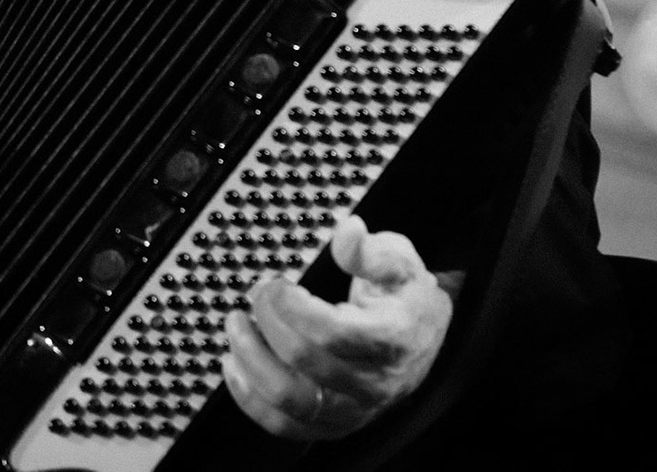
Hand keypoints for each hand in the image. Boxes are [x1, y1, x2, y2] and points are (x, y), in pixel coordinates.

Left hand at [222, 214, 454, 440]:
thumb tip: (348, 231)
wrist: (421, 339)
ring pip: (291, 400)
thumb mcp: (399, 261)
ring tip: (235, 327)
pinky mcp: (333, 425)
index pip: (333, 333)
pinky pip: (285, 425)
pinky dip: (250, 400)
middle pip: (305, 362)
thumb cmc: (404, 298)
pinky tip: (234, 367)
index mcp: (393, 339)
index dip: (293, 307)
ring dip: (251, 362)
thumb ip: (370, 250)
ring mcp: (354, 409)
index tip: (276, 284)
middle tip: (256, 295)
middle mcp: (375, 383)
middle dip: (268, 322)